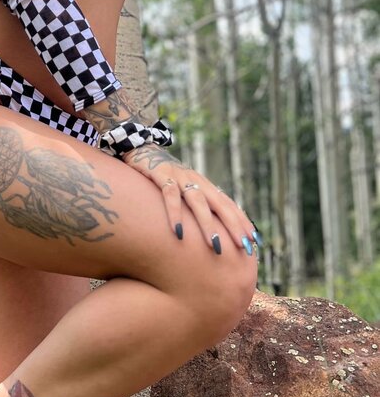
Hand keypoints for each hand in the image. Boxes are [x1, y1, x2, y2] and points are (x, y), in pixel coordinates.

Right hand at [119, 143, 258, 255]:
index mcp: (204, 185)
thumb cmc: (163, 178)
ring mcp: (179, 177)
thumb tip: (211, 232)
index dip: (242, 222)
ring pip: (198, 201)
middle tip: (243, 247)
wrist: (141, 149)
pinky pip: (170, 195)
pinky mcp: (160, 175)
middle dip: (233, 226)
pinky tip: (178, 232)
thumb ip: (196, 206)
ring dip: (208, 224)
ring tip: (215, 246)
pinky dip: (175, 213)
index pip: (228, 204)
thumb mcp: (183, 190)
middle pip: (220, 204)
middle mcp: (196, 180)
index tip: (255, 242)